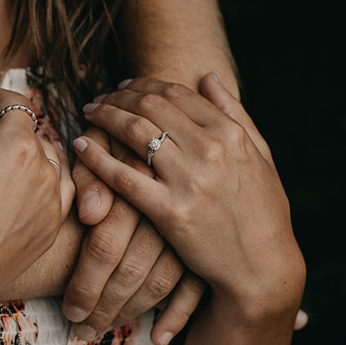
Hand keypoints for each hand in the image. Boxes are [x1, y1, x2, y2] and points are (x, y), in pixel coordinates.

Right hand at [0, 85, 72, 336]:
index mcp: (19, 148)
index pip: (15, 105)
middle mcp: (45, 174)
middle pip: (30, 134)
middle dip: (2, 125)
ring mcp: (52, 206)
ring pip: (49, 162)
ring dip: (25, 152)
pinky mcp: (50, 233)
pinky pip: (58, 194)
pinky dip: (43, 181)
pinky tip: (20, 186)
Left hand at [73, 73, 303, 322]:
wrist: (263, 268)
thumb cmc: (264, 214)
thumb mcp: (261, 156)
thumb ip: (235, 113)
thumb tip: (208, 76)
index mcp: (230, 133)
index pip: (176, 93)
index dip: (143, 85)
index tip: (124, 87)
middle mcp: (210, 150)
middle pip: (150, 106)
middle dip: (118, 97)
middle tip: (100, 99)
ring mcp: (189, 180)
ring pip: (134, 132)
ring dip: (105, 117)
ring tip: (89, 114)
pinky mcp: (170, 212)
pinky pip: (123, 177)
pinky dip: (97, 158)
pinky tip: (81, 147)